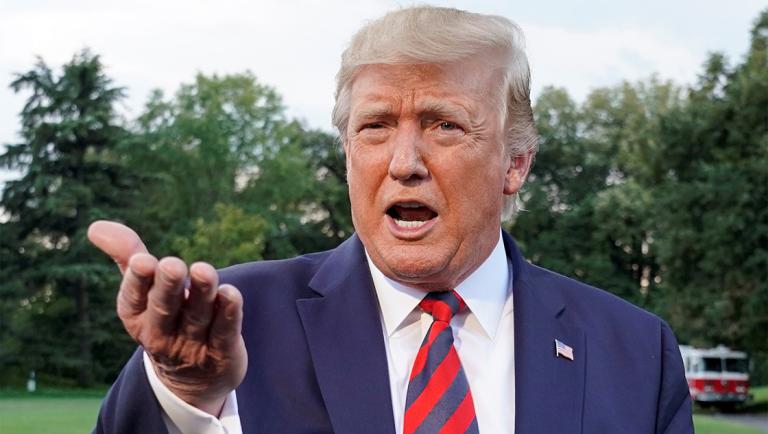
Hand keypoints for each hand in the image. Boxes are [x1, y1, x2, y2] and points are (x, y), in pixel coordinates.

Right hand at [88, 220, 246, 415]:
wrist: (193, 379)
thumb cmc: (165, 318)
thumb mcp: (143, 291)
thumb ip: (126, 256)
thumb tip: (95, 226)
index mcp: (137, 317)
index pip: (133, 299)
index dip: (138, 281)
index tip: (142, 260)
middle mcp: (161, 333)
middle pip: (164, 309)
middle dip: (167, 287)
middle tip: (172, 265)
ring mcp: (192, 346)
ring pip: (197, 317)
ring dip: (202, 293)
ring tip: (204, 270)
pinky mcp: (221, 353)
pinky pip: (224, 332)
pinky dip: (228, 313)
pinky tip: (231, 293)